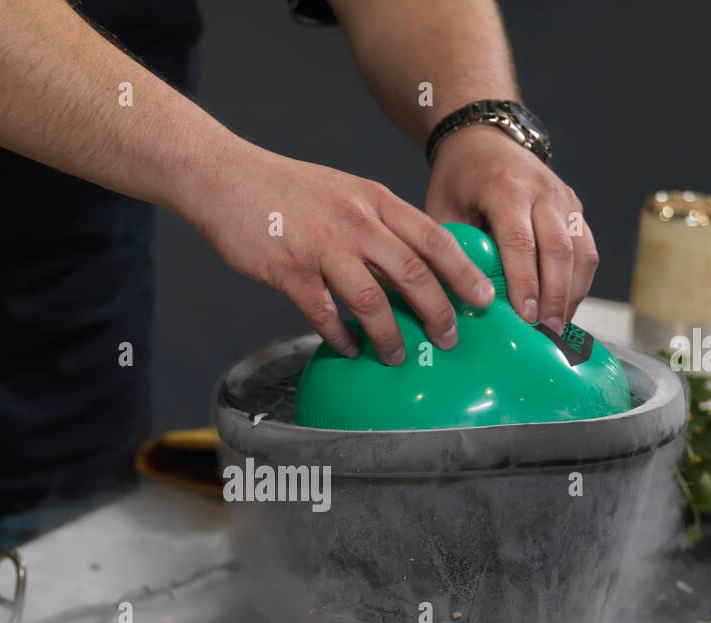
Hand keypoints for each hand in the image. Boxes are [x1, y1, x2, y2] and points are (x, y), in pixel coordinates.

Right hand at [180, 142, 495, 363]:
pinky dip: (340, 337)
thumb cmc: (286, 191)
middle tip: (449, 341)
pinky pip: (324, 314)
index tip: (485, 300)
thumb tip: (411, 268)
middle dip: (438, 314)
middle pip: (413, 274)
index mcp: (374, 200)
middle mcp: (355, 221)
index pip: (434, 239)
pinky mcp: (288, 270)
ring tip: (397, 356)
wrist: (225, 178)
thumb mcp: (344, 194)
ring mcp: (321, 246)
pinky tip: (349, 349)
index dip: (464, 273)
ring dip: (389, 336)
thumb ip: (378, 225)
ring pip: (372, 300)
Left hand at [424, 123, 598, 332]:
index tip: (525, 318)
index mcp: (505, 188)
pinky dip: (579, 281)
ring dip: (572, 293)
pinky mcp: (575, 207)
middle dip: (554, 296)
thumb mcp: (441, 207)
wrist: (484, 136)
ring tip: (559, 328)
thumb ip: (451, 249)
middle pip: (558, 249)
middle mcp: (543, 190)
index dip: (525, 283)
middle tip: (547, 333)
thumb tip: (456, 300)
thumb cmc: (458, 178)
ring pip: (581, 251)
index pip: (520, 242)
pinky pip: (586, 248)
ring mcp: (564, 197)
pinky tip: (565, 308)